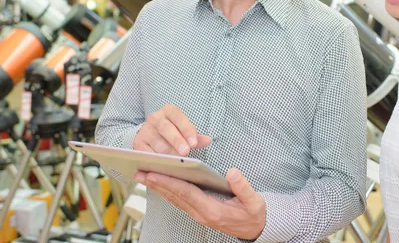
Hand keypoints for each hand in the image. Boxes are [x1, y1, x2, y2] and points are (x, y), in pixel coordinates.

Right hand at [133, 104, 211, 155]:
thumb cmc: (172, 132)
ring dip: (168, 153)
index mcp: (169, 111)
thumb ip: (196, 137)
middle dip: (177, 141)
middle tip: (185, 152)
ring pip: (158, 143)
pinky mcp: (138, 143)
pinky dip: (157, 159)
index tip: (194, 143)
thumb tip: (208, 140)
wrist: (150, 135)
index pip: (179, 118)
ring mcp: (145, 130)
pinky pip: (148, 152)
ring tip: (177, 161)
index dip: (187, 130)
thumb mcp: (185, 131)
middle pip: (166, 129)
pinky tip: (164, 164)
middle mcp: (155, 118)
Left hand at [134, 168, 265, 239]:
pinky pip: (179, 201)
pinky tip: (160, 183)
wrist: (255, 229)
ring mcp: (199, 214)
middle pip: (176, 197)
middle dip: (157, 184)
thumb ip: (243, 187)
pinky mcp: (199, 212)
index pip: (187, 193)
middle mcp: (202, 214)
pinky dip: (168, 191)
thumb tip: (232, 172)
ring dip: (159, 187)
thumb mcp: (254, 201)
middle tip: (140, 173)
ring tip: (144, 176)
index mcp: (213, 210)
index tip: (155, 173)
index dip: (170, 183)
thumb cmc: (253, 214)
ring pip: (175, 199)